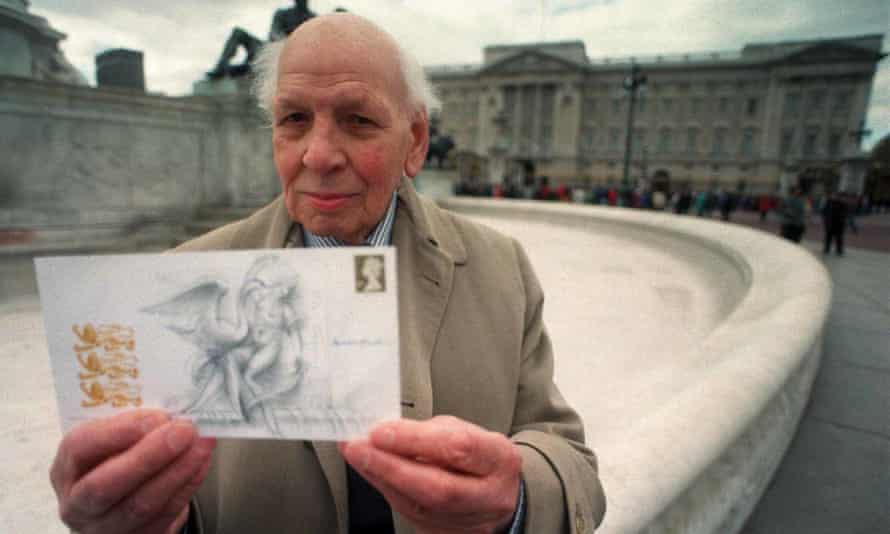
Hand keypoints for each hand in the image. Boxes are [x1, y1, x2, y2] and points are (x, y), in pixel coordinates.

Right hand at [50, 410, 215, 533]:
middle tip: (184, 431)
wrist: (120, 501)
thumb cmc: (113, 460)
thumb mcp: (110, 440)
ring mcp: (104, 528)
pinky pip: (165, 515)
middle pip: (107, 484)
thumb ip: (130, 426)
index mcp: (66, 468)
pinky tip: (202, 463)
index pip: (80, 448)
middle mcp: (78, 504)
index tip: (155, 417)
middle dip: (150, 455)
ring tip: (202, 444)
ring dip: (178, 471)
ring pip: (140, 504)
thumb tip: (165, 416)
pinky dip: (187, 485)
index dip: (116, 432)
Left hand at [339, 416, 521, 533]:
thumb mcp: (464, 431)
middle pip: (438, 488)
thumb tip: (386, 431)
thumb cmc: (478, 457)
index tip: (380, 430)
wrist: (499, 494)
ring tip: (357, 455)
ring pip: (419, 507)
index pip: (458, 449)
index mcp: (499, 459)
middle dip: (390, 466)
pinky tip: (372, 473)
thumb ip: (429, 432)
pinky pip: (411, 516)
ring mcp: (470, 523)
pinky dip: (388, 491)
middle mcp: (490, 496)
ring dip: (381, 478)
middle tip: (358, 447)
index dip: (415, 440)